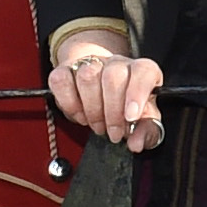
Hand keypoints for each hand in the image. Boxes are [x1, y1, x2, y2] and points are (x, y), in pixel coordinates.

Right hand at [50, 33, 166, 152]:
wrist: (103, 93)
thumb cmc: (127, 106)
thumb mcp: (144, 120)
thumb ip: (146, 131)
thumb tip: (136, 143)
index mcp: (142, 70)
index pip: (143, 71)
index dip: (137, 93)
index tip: (131, 117)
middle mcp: (117, 63)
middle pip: (113, 76)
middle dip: (112, 111)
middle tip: (113, 132)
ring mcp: (90, 63)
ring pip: (87, 76)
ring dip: (92, 109)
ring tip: (98, 125)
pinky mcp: (66, 69)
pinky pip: (61, 80)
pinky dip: (68, 103)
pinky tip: (79, 115)